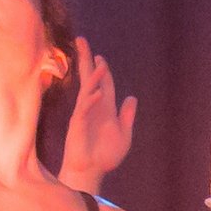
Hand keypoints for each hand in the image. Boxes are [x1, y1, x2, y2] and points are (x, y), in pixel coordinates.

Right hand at [58, 41, 137, 190]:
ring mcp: (84, 114)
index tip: (100, 56)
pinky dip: (91, 101)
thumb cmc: (105, 155)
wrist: (92, 170)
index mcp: (105, 108)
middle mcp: (93, 107)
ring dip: (94, 77)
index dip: (103, 70)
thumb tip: (131, 98)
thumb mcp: (124, 134)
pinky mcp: (78, 124)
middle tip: (82, 41)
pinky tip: (98, 94)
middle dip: (87, 61)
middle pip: (90, 79)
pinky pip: (84, 109)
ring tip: (98, 63)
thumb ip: (127, 116)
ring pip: (88, 90)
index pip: (104, 84)